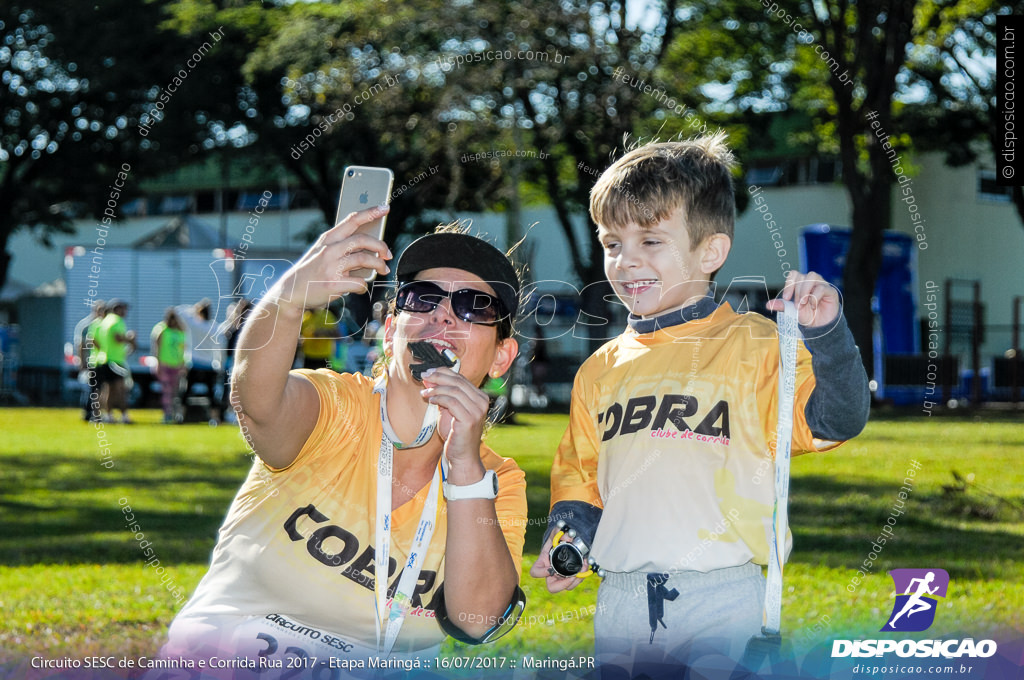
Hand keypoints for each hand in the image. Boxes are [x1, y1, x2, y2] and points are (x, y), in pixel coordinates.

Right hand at [269, 205, 391, 311]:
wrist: (292, 290)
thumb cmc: (311, 270)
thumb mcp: (321, 251)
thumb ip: (341, 245)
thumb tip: (369, 245)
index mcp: (328, 238)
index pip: (352, 220)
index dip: (370, 212)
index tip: (385, 207)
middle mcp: (330, 249)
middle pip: (363, 240)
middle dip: (381, 246)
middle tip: (388, 254)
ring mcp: (331, 266)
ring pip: (365, 260)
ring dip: (379, 265)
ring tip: (383, 269)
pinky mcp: (334, 283)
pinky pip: (360, 282)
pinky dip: (364, 285)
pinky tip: (361, 287)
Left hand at [419, 367, 489, 475]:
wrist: (462, 456)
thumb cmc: (455, 435)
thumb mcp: (449, 411)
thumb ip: (442, 395)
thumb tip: (429, 379)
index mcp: (480, 397)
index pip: (461, 378)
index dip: (443, 372)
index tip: (428, 372)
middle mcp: (482, 402)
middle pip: (458, 381)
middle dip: (438, 377)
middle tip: (424, 376)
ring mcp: (477, 410)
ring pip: (454, 390)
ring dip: (436, 389)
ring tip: (424, 392)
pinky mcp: (469, 419)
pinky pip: (451, 402)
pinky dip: (439, 398)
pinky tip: (430, 401)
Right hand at [529, 531, 585, 592]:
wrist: (566, 542)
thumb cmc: (557, 539)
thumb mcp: (556, 533)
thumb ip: (558, 532)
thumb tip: (567, 535)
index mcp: (543, 563)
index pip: (535, 572)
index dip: (541, 573)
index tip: (550, 569)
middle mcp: (551, 573)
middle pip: (552, 587)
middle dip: (563, 584)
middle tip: (571, 576)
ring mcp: (561, 576)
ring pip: (567, 586)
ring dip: (576, 580)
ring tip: (582, 567)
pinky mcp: (571, 577)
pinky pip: (576, 581)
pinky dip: (582, 575)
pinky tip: (585, 564)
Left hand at [766, 270, 840, 327]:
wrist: (820, 326)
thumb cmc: (807, 315)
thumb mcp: (792, 311)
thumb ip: (782, 306)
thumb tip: (768, 304)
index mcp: (801, 284)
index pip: (794, 274)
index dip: (789, 284)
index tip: (786, 298)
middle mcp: (811, 282)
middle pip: (802, 276)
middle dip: (797, 292)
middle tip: (797, 306)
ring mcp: (822, 284)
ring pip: (812, 276)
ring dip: (805, 291)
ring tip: (803, 303)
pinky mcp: (830, 291)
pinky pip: (822, 287)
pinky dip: (815, 297)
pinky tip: (813, 306)